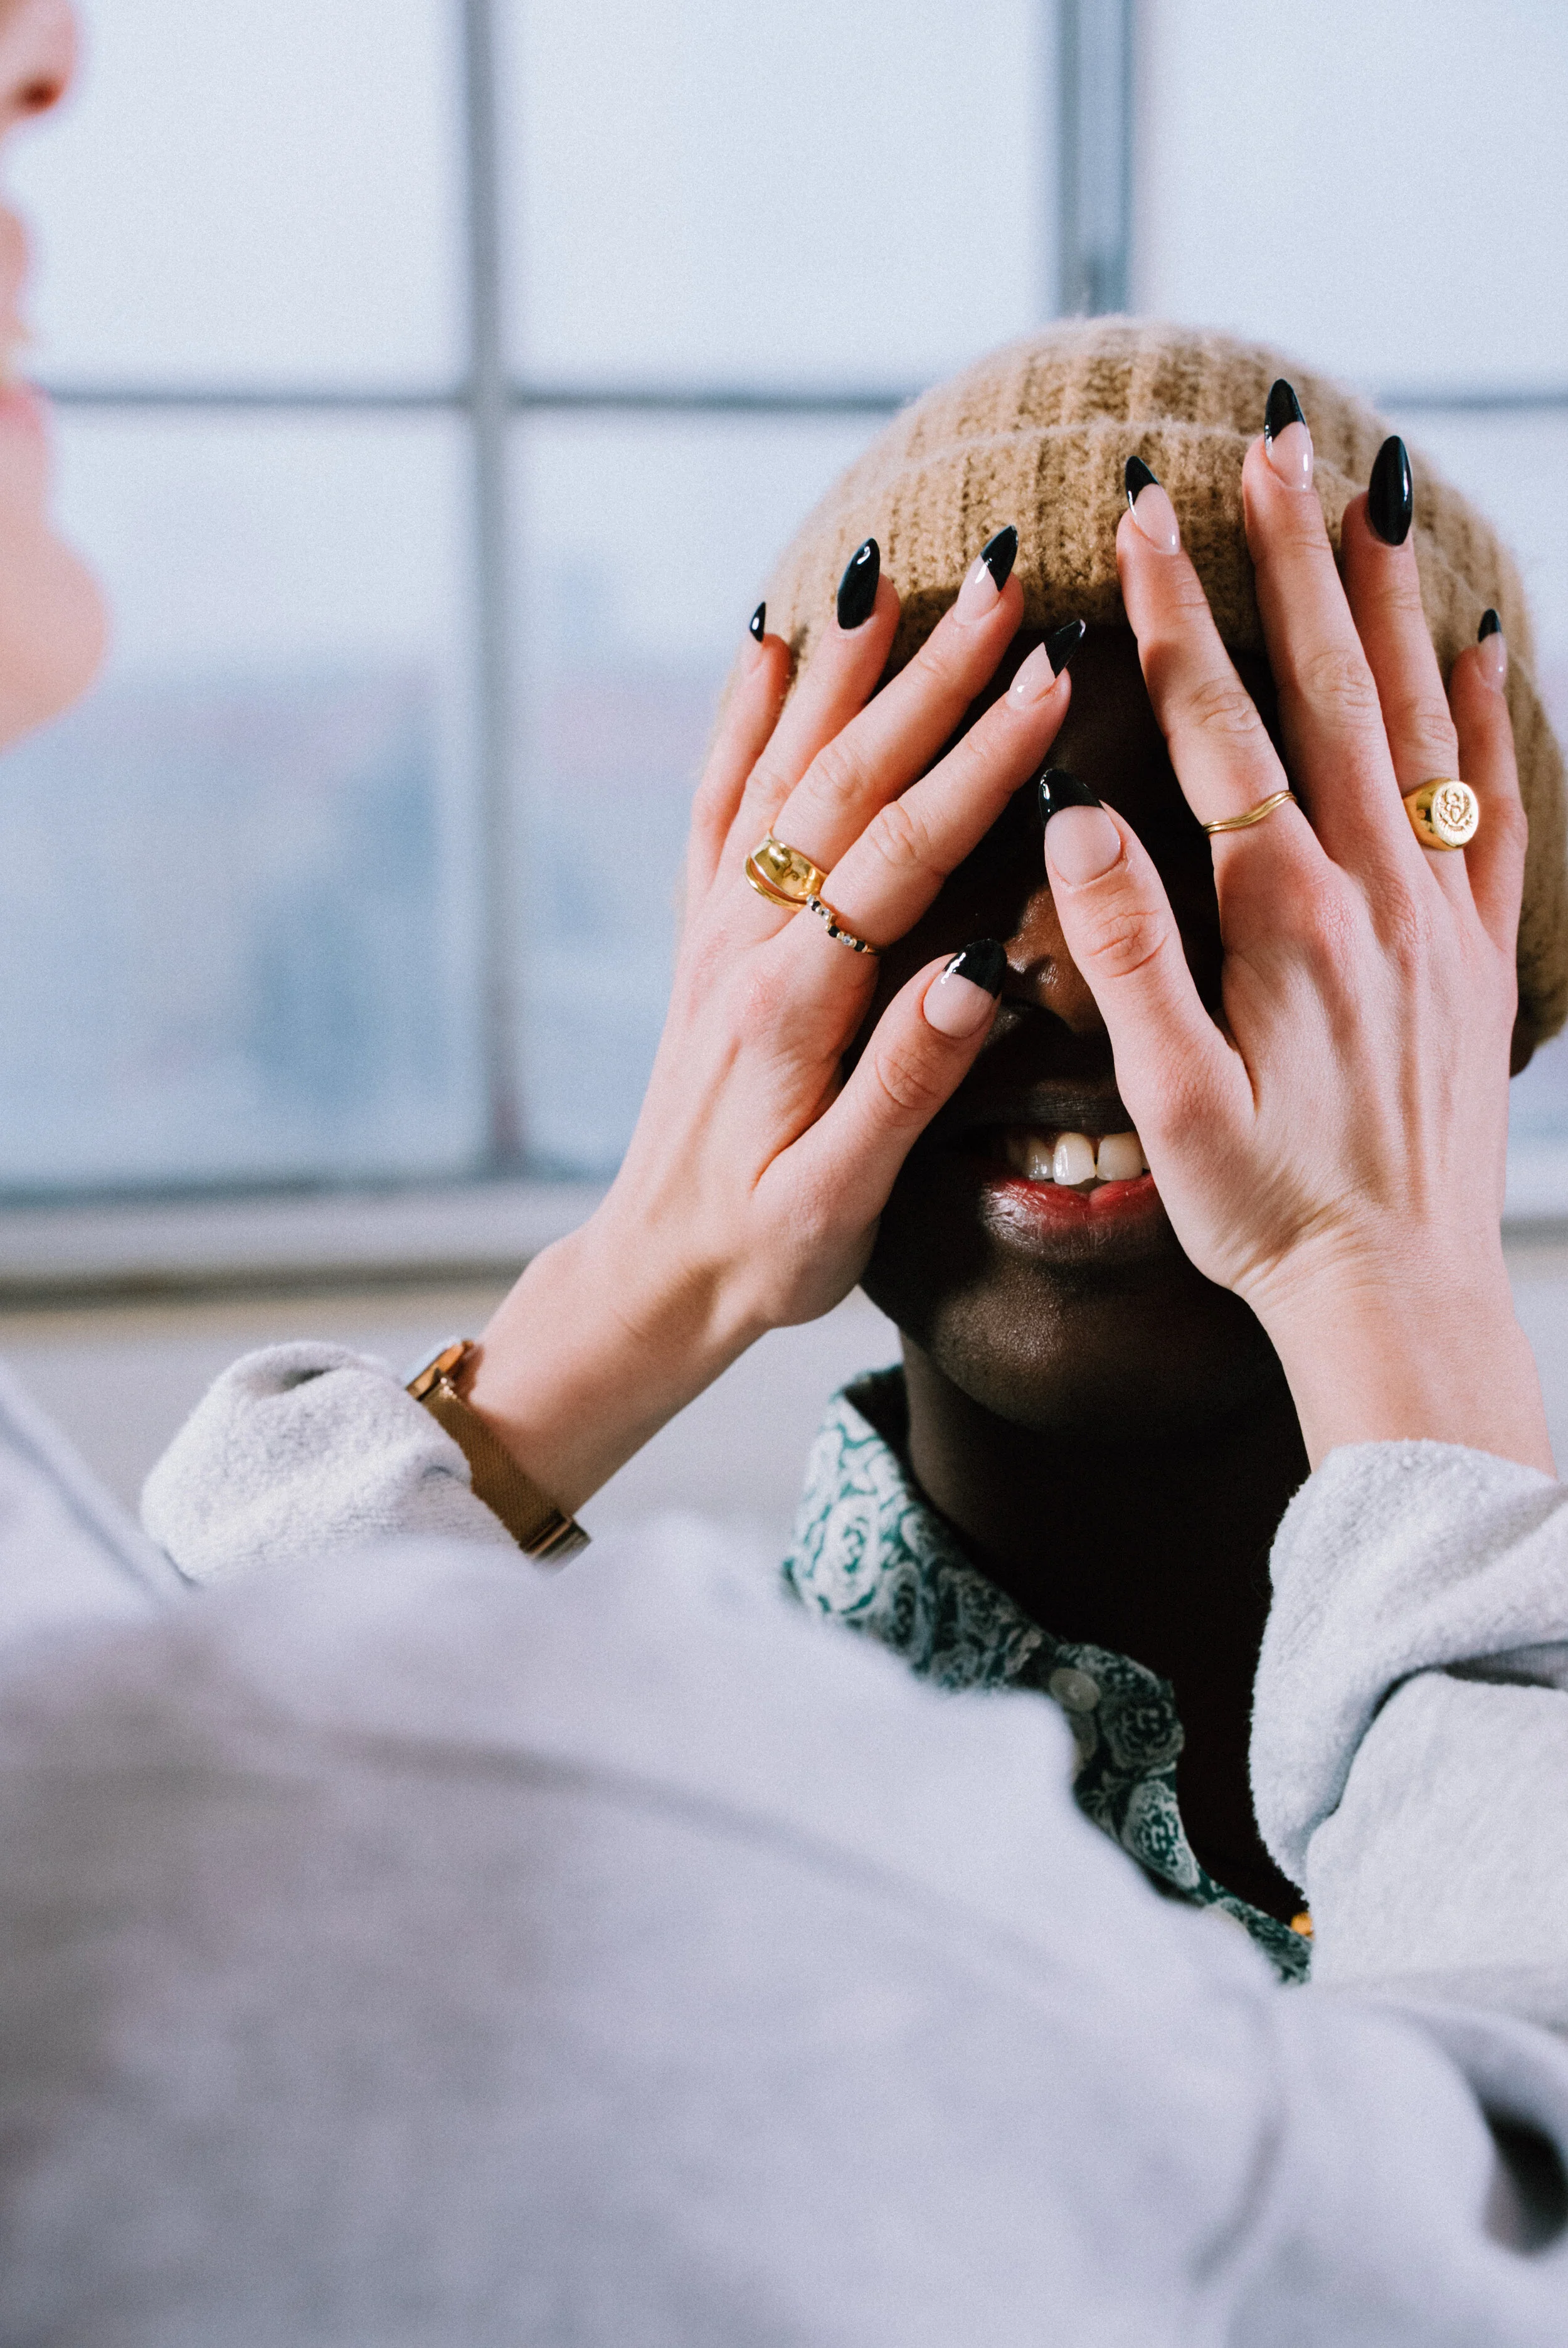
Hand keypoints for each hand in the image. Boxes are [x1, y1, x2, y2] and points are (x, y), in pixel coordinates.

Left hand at [471, 541, 1076, 1507]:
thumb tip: (979, 977)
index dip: (978, 766)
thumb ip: (902, 1087)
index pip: (898, 854)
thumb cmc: (761, 1251)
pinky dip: (740, 718)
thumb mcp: (839, 1200)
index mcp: (794, 1005)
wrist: (655, 1272)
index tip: (1050, 683)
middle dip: (930, 678)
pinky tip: (764, 646)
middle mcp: (747, 946)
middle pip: (843, 781)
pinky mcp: (704, 936)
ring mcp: (718, 931)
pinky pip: (716, 803)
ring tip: (894, 573)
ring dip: (842, 671)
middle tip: (1005, 584)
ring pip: (781, 770)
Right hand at [1041, 433, 1551, 1472]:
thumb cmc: (1266, 1207)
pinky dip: (1487, 715)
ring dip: (1385, 602)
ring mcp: (1437, 914)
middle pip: (1327, 689)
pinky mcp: (1475, 951)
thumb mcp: (1168, 1101)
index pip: (1219, 729)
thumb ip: (1125, 955)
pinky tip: (1480, 645)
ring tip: (1370, 494)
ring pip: (1413, 721)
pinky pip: (1492, 804)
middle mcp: (1372, 892)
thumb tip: (1076, 821)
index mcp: (1281, 918)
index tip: (1146, 513)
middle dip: (1293, 560)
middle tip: (1273, 445)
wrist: (1396, 1291)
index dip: (1178, 615)